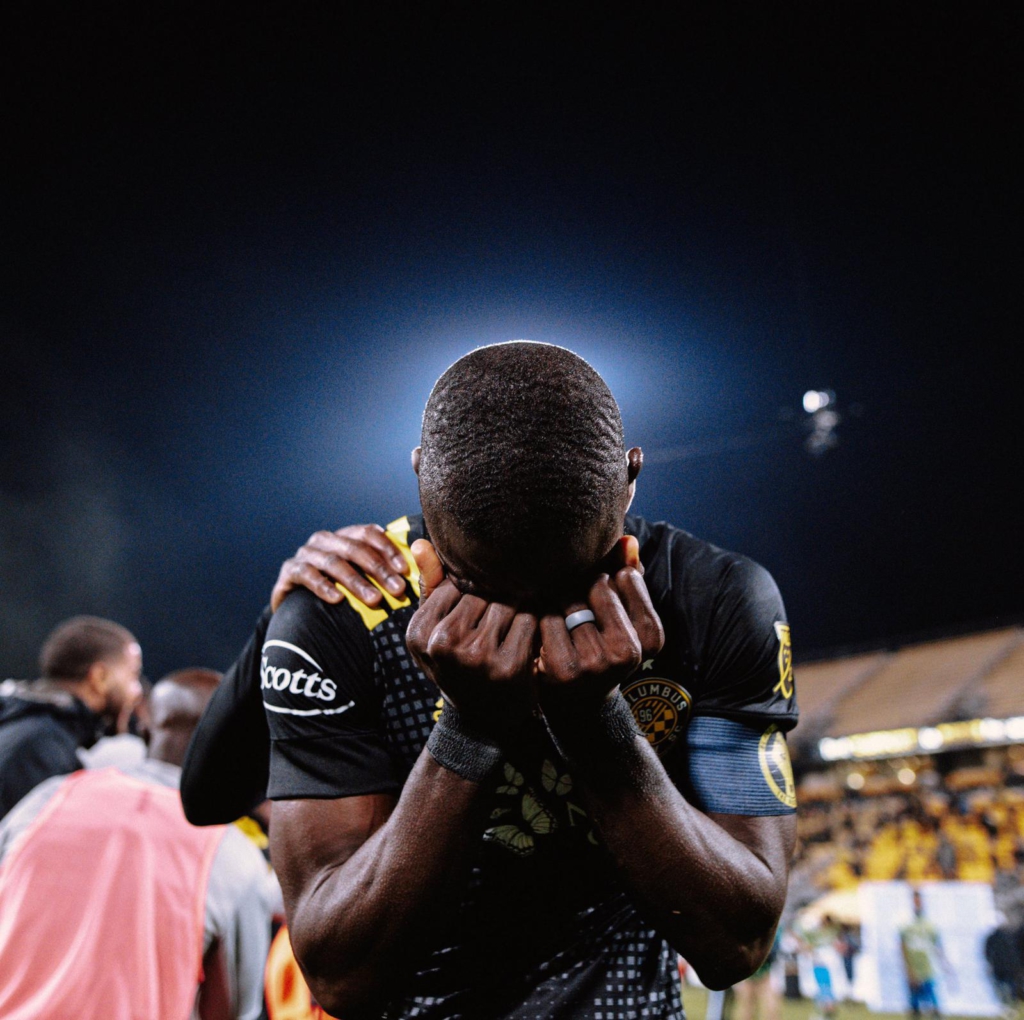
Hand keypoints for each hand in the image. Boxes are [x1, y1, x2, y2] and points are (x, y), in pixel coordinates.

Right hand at [271, 525, 410, 610]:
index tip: (404, 570)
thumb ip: (389, 569)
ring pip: (333, 562)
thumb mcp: (365, 580)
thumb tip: (420, 554)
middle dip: (379, 569)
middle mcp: (326, 540)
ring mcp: (306, 554)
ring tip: (375, 600)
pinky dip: (323, 586)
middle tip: (397, 590)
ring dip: (356, 581)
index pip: (369, 532)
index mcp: (346, 536)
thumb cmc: (342, 594)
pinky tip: (338, 599)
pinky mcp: (289, 571)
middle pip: (354, 547)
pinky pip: (306, 574)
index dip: (388, 549)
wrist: (301, 613)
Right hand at [406, 561, 537, 738]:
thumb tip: (420, 542)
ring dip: (517, 604)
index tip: (484, 597)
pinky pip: (529, 620)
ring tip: (516, 616)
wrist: (482, 719)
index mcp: (419, 634)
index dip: (473, 586)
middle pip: (481, 590)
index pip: (453, 583)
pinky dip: (533, 620)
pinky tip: (530, 630)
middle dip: (496, 594)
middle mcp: (444, 645)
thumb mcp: (435, 631)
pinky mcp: (509, 666)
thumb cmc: (458, 663)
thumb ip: (431, 586)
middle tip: (504, 607)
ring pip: (507, 601)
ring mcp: (477, 657)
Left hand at [537, 537, 663, 713]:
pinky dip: (540, 615)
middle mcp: (626, 654)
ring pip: (568, 600)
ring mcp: (593, 664)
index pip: (626, 577)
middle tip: (573, 600)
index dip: (607, 578)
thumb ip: (630, 576)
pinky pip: (545, 617)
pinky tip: (542, 626)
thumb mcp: (625, 616)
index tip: (600, 594)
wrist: (578, 704)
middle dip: (580, 584)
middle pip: (595, 585)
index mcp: (651, 639)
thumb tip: (627, 540)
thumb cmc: (603, 645)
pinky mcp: (559, 668)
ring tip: (558, 612)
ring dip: (557, 598)